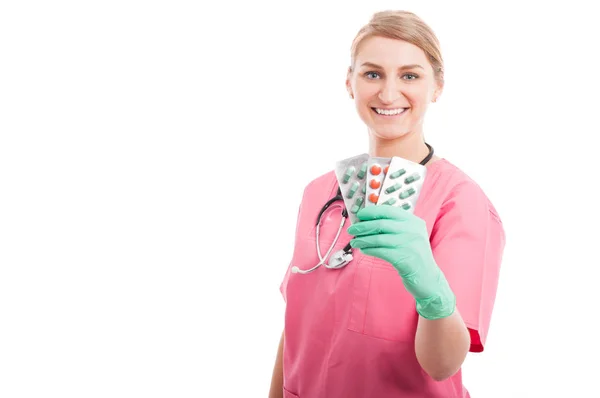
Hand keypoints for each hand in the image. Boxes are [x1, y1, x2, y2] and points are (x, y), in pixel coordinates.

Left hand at [347, 205, 454, 319]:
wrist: (428, 278)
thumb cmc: (414, 256)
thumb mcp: (410, 236)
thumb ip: (394, 227)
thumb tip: (367, 221)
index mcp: (414, 222)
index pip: (389, 211)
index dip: (372, 212)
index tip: (360, 215)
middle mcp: (413, 231)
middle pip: (381, 224)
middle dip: (363, 226)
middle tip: (352, 229)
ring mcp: (410, 245)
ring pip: (379, 238)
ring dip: (363, 239)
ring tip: (354, 241)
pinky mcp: (404, 259)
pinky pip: (381, 251)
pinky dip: (369, 249)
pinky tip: (363, 250)